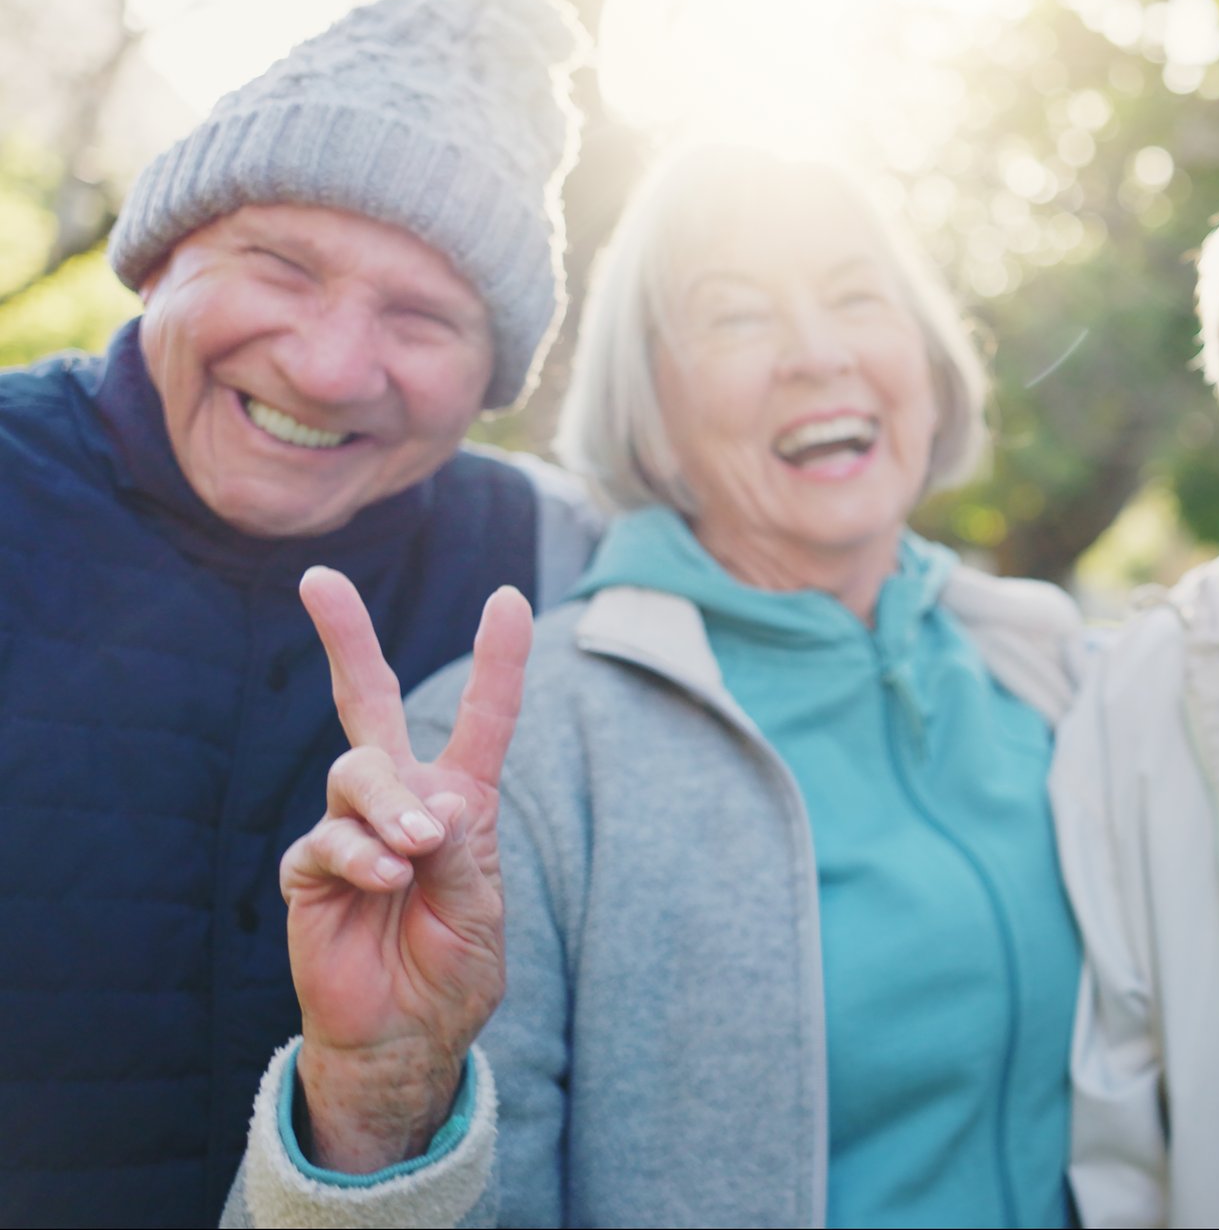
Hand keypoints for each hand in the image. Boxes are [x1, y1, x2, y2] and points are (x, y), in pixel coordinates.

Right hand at [280, 567, 531, 1172]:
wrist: (405, 1037)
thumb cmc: (452, 971)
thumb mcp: (480, 911)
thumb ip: (463, 853)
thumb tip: (433, 803)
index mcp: (461, 803)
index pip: (483, 718)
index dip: (497, 659)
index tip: (508, 598)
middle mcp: (403, 801)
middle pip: (369, 702)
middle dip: (346, 638)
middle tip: (321, 580)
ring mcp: (352, 829)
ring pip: (356, 770)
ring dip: (389, 805)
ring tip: (414, 854)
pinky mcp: (312, 869)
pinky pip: (327, 837)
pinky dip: (361, 855)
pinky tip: (385, 880)